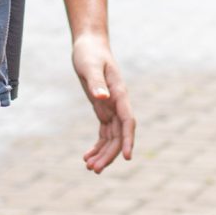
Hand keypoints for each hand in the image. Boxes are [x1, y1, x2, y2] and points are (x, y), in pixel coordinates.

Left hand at [71, 33, 134, 173]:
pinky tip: (87, 156)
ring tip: (89, 167)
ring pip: (112, 137)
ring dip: (103, 153)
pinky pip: (104, 132)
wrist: (89, 44)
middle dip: (110, 154)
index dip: (128, 140)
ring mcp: (111, 107)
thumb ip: (96, 82)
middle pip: (119, 134)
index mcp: (119, 94)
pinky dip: (98, 146)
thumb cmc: (89, 53)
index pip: (127, 122)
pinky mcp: (103, 108)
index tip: (127, 157)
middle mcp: (118, 103)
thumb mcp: (89, 66)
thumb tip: (103, 98)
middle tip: (94, 170)